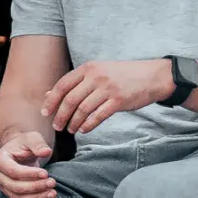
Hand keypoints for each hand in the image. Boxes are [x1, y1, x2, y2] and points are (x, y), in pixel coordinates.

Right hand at [0, 131, 59, 197]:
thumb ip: (37, 144)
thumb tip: (45, 151)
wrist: (20, 152)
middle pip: (15, 187)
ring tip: (53, 193)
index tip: (46, 173)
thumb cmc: (24, 145)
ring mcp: (4, 187)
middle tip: (52, 182)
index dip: (29, 174)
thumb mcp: (31, 138)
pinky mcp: (12, 195)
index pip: (12, 171)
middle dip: (35, 187)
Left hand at [44, 59, 173, 135]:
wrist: (152, 76)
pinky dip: (89, 124)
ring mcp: (108, 88)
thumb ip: (75, 82)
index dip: (51, 100)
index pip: (62, 85)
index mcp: (88, 68)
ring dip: (73, 122)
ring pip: (83, 109)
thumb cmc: (121, 75)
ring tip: (70, 130)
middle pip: (70, 99)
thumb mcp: (97, 72)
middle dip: (60, 115)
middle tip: (56, 126)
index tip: (45, 112)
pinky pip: (99, 115)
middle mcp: (96, 77)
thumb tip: (48, 94)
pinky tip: (84, 130)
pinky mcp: (119, 100)